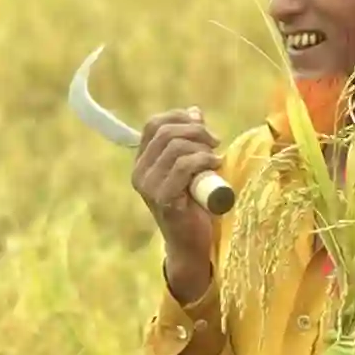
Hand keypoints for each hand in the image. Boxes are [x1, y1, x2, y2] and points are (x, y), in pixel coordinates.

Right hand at [131, 107, 220, 300]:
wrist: (192, 242)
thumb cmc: (195, 204)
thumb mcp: (192, 166)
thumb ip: (190, 141)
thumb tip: (194, 112)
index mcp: (142, 161)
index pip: (153, 125)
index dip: (179, 118)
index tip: (202, 126)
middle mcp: (139, 172)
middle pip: (165, 132)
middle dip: (195, 131)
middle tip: (215, 141)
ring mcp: (148, 186)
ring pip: (175, 147)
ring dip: (202, 147)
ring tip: (215, 157)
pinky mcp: (163, 198)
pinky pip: (183, 166)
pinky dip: (203, 160)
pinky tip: (215, 165)